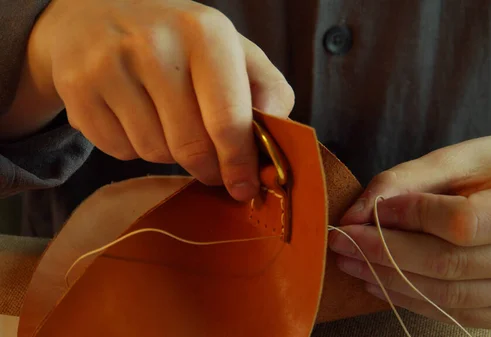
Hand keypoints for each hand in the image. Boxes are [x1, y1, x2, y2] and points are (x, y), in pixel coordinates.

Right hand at [7, 0, 293, 200]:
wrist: (97, 13)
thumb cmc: (180, 41)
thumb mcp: (232, 50)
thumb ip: (267, 90)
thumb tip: (277, 134)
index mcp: (205, 33)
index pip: (228, 120)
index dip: (240, 164)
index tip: (245, 189)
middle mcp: (154, 45)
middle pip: (191, 147)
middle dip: (208, 168)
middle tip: (212, 167)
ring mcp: (109, 67)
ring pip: (155, 153)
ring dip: (171, 153)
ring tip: (169, 121)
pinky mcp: (77, 90)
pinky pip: (120, 151)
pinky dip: (135, 147)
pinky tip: (136, 116)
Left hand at [328, 135, 490, 328]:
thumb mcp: (462, 156)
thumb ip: (408, 179)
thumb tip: (357, 212)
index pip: (461, 223)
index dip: (409, 217)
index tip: (369, 210)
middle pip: (447, 265)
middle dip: (383, 253)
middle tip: (341, 240)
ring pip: (444, 295)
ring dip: (387, 279)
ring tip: (351, 260)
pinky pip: (452, 312)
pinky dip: (408, 297)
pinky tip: (379, 279)